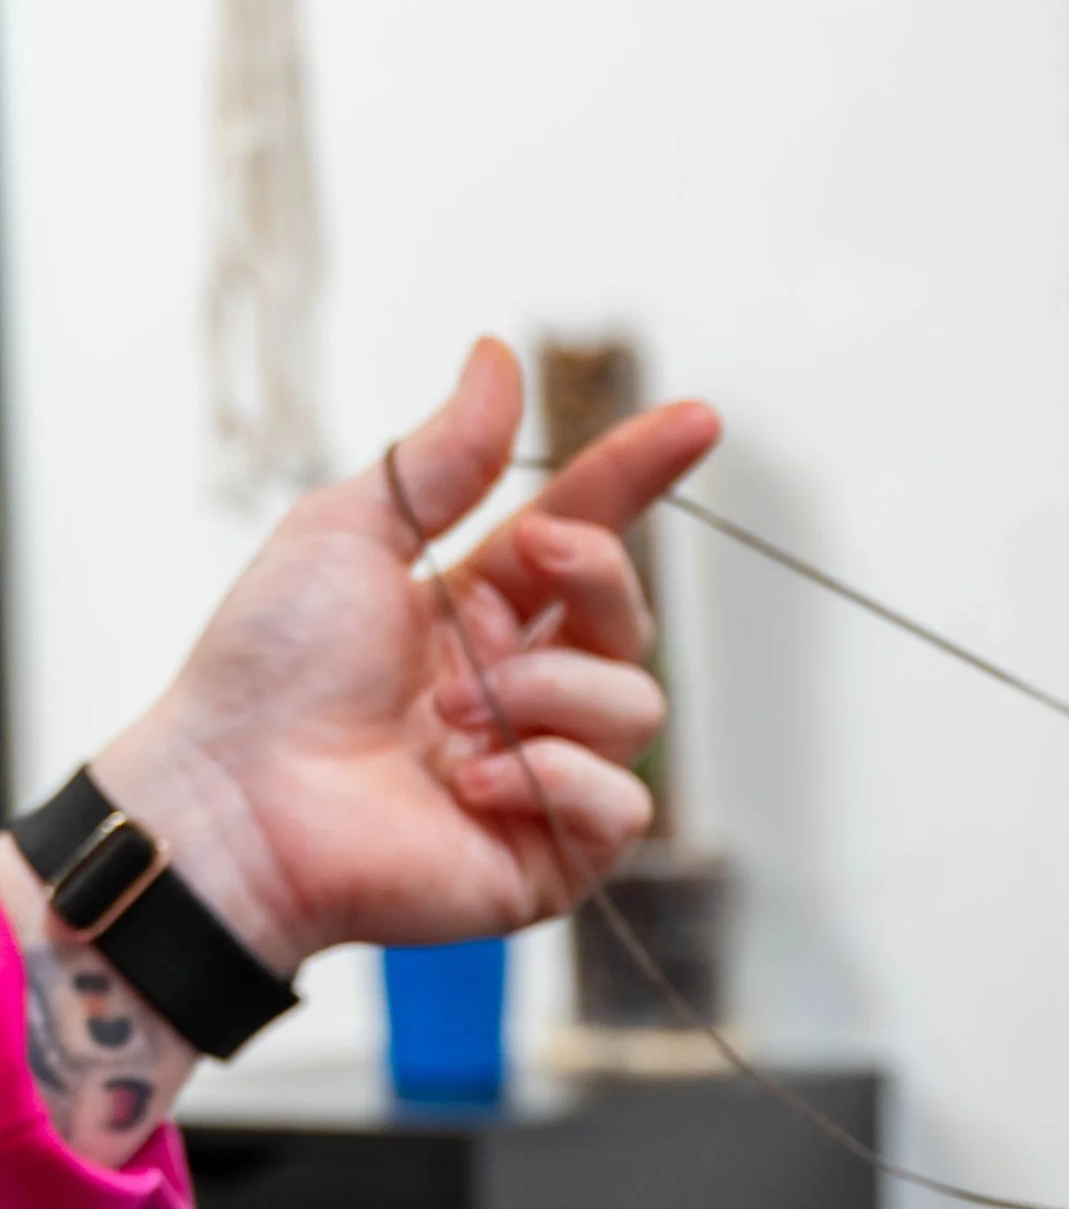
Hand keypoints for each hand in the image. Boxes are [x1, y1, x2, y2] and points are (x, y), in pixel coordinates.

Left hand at [87, 342, 718, 970]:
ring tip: (451, 721)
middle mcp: (523, 688)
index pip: (588, 533)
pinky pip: (623, 804)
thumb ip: (443, 456)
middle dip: (593, 577)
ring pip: (636, 709)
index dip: (640, 475)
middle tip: (519, 568)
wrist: (233, 803)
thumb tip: (497, 356)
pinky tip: (468, 785)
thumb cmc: (267, 673)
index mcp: (482, 611)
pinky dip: (553, 780)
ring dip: (545, 696)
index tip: (696, 420)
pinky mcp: (550, 853)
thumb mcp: (350, 533)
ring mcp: (541, 771)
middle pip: (631, 616)